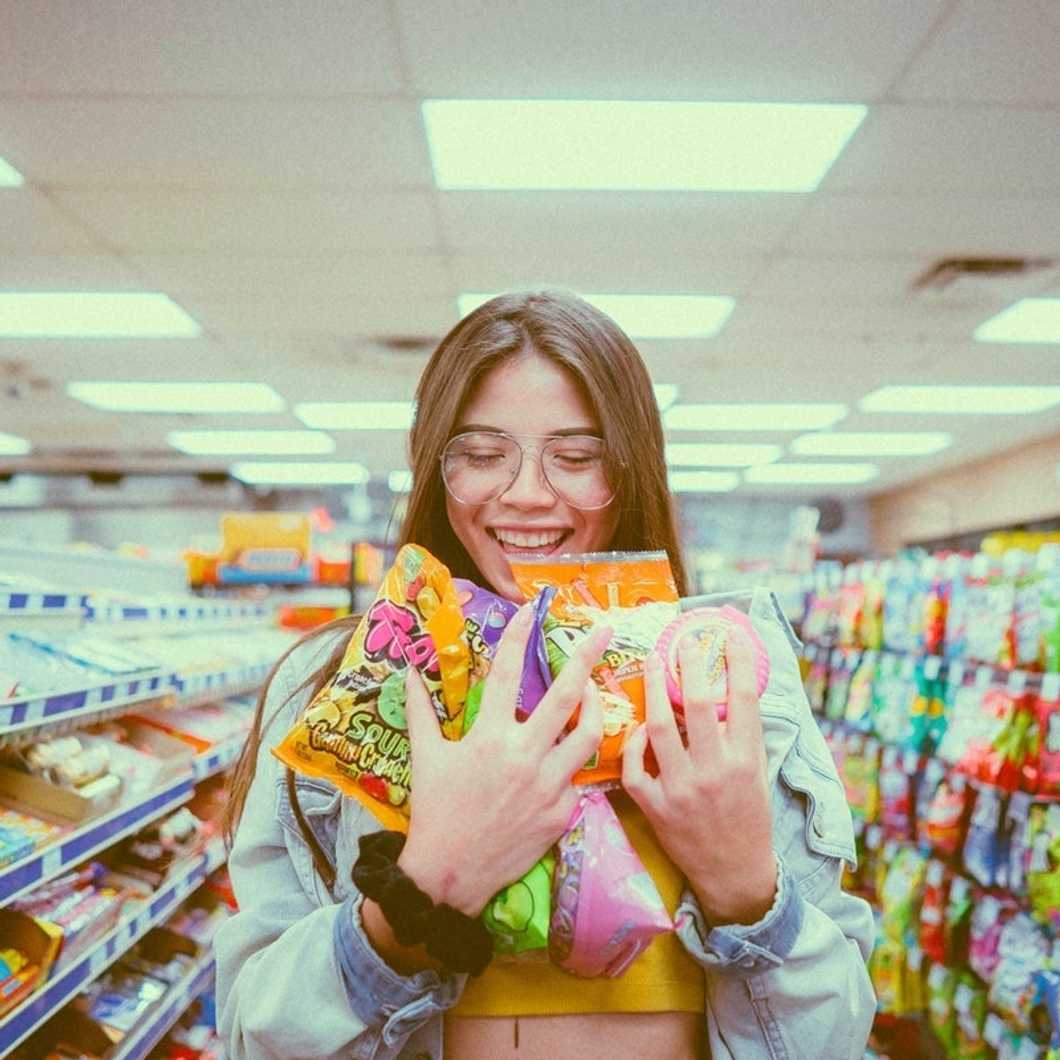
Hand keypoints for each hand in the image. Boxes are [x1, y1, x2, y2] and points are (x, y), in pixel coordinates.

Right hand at [399, 605, 609, 915]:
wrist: (448, 876)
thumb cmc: (434, 811)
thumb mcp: (425, 757)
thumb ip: (420, 711)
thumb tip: (407, 672)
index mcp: (488, 736)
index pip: (504, 673)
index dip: (516, 637)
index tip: (529, 611)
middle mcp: (524, 754)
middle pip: (567, 695)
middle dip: (588, 657)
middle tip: (604, 631)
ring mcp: (548, 785)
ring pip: (590, 735)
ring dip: (597, 708)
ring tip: (595, 694)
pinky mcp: (563, 813)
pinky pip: (578, 779)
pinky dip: (573, 765)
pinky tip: (565, 760)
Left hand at [622, 627, 776, 925]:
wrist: (735, 873)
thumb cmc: (749, 816)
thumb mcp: (758, 773)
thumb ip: (744, 733)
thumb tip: (732, 684)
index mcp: (746, 761)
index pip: (744, 698)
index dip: (738, 660)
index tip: (730, 633)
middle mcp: (714, 772)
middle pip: (698, 704)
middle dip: (690, 665)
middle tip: (683, 641)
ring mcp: (681, 791)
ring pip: (659, 729)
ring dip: (654, 691)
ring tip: (654, 664)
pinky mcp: (656, 809)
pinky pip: (635, 769)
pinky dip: (633, 745)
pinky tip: (638, 728)